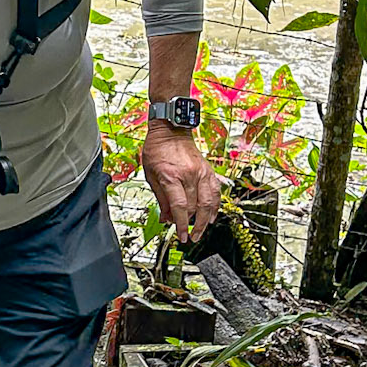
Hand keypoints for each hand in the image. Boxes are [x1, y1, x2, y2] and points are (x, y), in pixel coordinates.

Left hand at [142, 126, 219, 246]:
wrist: (170, 130)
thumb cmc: (157, 150)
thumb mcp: (150, 175)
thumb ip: (160, 199)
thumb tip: (167, 218)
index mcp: (171, 176)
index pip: (180, 207)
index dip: (181, 225)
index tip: (181, 237)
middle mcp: (189, 174)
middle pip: (194, 207)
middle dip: (190, 225)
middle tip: (187, 235)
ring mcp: (201, 172)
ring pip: (208, 203)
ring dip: (205, 221)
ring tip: (200, 232)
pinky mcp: (208, 171)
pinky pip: (216, 193)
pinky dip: (215, 207)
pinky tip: (211, 217)